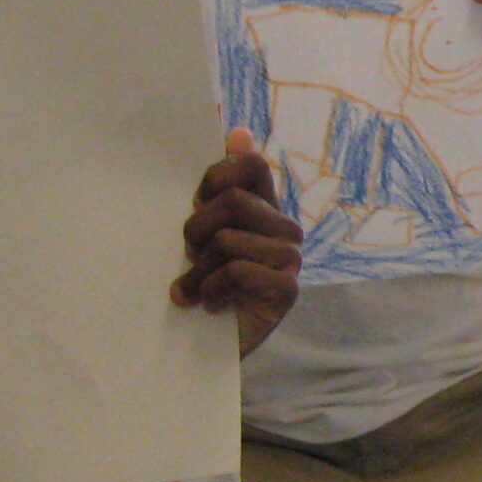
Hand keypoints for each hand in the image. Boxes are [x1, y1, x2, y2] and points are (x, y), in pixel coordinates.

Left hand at [172, 129, 302, 358]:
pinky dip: (210, 290)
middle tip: (191, 258)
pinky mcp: (286, 290)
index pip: (250, 165)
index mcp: (264, 208)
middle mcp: (283, 228)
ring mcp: (289, 259)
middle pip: (230, 200)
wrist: (200, 351)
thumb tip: (236, 130)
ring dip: (199, 268)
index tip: (196, 205)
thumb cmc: (200, 284)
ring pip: (226, 238)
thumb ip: (219, 183)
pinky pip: (236, 269)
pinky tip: (209, 304)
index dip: (214, 179)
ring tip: (198, 288)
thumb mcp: (201, 230)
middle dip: (195, 231)